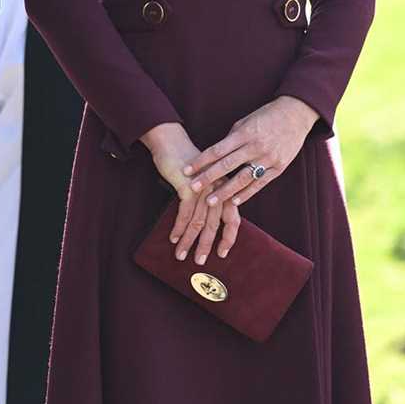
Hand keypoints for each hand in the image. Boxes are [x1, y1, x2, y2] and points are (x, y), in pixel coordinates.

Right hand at [141, 122, 241, 266]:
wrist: (171, 142)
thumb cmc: (185, 163)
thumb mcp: (201, 183)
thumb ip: (206, 199)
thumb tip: (204, 223)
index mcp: (224, 189)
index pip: (233, 218)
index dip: (228, 238)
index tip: (222, 253)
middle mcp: (218, 190)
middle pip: (215, 225)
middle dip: (206, 245)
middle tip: (200, 261)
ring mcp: (205, 188)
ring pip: (199, 222)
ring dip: (188, 241)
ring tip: (181, 255)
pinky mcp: (189, 187)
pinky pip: (185, 214)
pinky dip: (178, 228)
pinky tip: (173, 238)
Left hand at [183, 96, 317, 208]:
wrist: (296, 115)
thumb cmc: (266, 117)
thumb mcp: (246, 123)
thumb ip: (230, 140)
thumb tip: (213, 156)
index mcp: (244, 133)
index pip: (217, 150)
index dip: (200, 161)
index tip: (186, 170)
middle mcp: (255, 146)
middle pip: (227, 165)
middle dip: (208, 178)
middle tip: (192, 189)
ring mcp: (268, 158)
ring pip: (242, 178)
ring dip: (225, 192)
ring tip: (210, 201)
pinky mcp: (279, 167)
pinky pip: (260, 184)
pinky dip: (246, 194)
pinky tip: (233, 202)